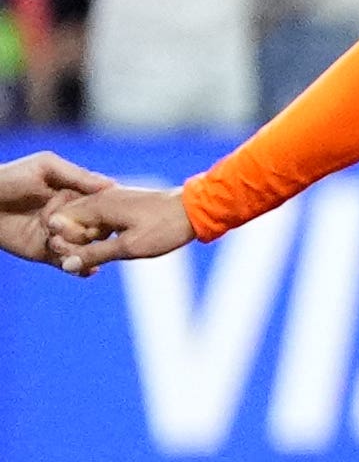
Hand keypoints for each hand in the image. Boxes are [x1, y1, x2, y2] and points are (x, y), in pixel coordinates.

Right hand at [9, 160, 196, 277]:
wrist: (196, 210)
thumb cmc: (165, 228)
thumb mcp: (129, 247)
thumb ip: (95, 254)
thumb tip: (66, 264)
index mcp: (98, 204)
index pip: (59, 221)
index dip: (64, 240)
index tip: (82, 253)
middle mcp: (100, 197)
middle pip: (69, 219)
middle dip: (73, 240)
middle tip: (91, 256)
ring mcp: (111, 199)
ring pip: (84, 220)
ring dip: (87, 238)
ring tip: (106, 251)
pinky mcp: (122, 205)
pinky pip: (99, 219)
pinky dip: (100, 233)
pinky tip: (114, 245)